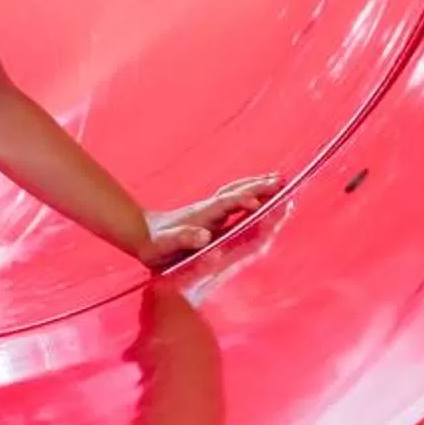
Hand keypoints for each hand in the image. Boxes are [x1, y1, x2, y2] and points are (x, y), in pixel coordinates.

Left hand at [142, 173, 280, 266]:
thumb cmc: (155, 244)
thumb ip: (183, 239)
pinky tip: (260, 191)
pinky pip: (235, 198)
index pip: (225, 204)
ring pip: (236, 191)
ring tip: (278, 180)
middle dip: (257, 188)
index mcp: (201, 215)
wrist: (142, 232)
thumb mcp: (165, 244)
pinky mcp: (211, 213)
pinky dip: (250, 191)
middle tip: (281, 183)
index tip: (258, 203)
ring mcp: (211, 209)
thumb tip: (203, 237)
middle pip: (235, 192)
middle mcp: (208, 208)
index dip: (241, 201)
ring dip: (256, 185)